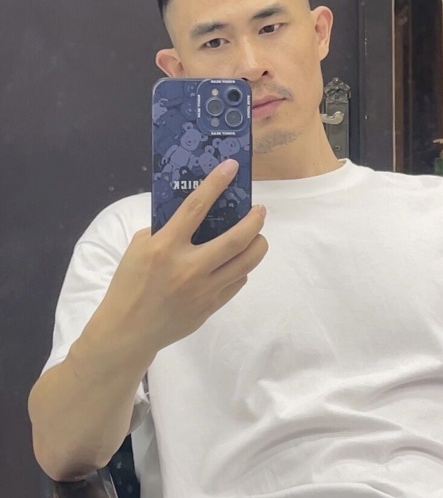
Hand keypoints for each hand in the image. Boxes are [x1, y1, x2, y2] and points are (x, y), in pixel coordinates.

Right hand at [100, 159, 267, 353]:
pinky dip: (241, 267)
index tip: (230, 167)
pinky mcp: (211, 306)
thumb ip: (163, 231)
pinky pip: (237, 281)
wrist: (129, 330)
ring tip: (258, 235)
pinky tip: (238, 260)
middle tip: (259, 210)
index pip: (196, 207)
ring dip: (258, 244)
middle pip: (236, 238)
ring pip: (246, 262)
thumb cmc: (129, 284)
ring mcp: (204, 289)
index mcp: (165, 247)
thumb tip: (191, 217)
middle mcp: (189, 267)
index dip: (215, 183)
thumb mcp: (138, 249)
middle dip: (254, 220)